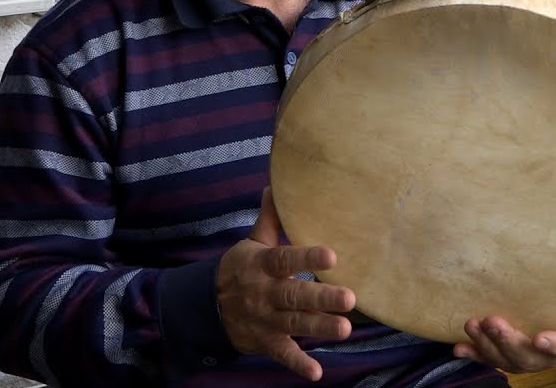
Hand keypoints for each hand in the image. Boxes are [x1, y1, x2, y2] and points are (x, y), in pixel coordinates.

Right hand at [216, 188, 355, 380]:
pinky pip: (282, 354)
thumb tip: (275, 185)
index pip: (284, 259)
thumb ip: (269, 220)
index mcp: (262, 265)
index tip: (331, 255)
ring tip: (345, 329)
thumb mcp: (251, 243)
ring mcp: (265, 320)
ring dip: (319, 328)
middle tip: (349, 298)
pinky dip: (298, 364)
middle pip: (294, 296)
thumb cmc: (240, 269)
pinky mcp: (266, 341)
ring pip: (295, 325)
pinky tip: (316, 372)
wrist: (206, 306)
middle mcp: (265, 294)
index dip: (306, 257)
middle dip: (321, 298)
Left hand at [453, 316, 555, 372]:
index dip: (554, 345)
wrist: (551, 318)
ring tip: (473, 325)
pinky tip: (459, 348)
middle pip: (527, 355)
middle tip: (492, 322)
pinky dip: (472, 353)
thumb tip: (549, 277)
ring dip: (485, 343)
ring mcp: (522, 362)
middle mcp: (545, 359)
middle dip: (506, 340)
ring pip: (503, 359)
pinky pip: (487, 359)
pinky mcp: (503, 360)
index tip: (539, 338)